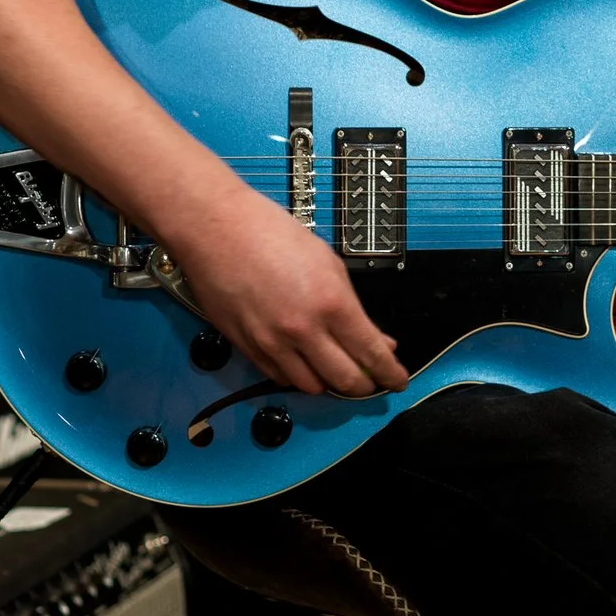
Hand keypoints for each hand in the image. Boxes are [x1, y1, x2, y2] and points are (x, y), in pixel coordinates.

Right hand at [156, 184, 407, 397]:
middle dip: (365, 386)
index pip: (372, 355)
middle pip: (345, 381)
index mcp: (332, 304)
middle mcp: (303, 330)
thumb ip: (354, 308)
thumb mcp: (329, 264)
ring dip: (329, 382)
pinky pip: (279, 378)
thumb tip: (375, 339)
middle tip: (370, 380)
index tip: (398, 380)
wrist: (217, 228)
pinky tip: (304, 363)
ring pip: (312, 386)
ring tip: (335, 369)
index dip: (391, 374)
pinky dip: (297, 376)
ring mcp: (273, 342)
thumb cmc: (271, 234)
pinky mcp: (248, 347)